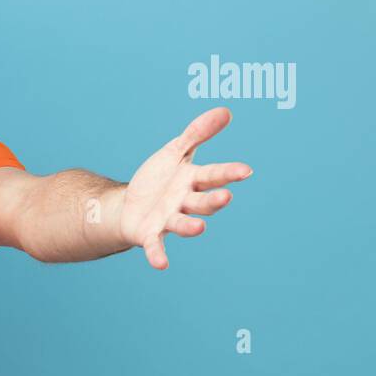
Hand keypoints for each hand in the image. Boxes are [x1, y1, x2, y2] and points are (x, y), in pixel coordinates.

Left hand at [119, 107, 251, 269]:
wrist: (128, 203)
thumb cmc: (158, 178)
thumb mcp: (175, 151)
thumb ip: (197, 133)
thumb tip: (225, 110)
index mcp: (193, 180)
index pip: (214, 175)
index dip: (229, 173)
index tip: (246, 171)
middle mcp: (185, 202)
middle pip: (203, 202)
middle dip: (214, 200)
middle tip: (226, 196)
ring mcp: (169, 219)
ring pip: (183, 223)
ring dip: (191, 226)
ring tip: (200, 227)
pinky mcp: (150, 234)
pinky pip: (156, 245)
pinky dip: (158, 254)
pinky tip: (161, 264)